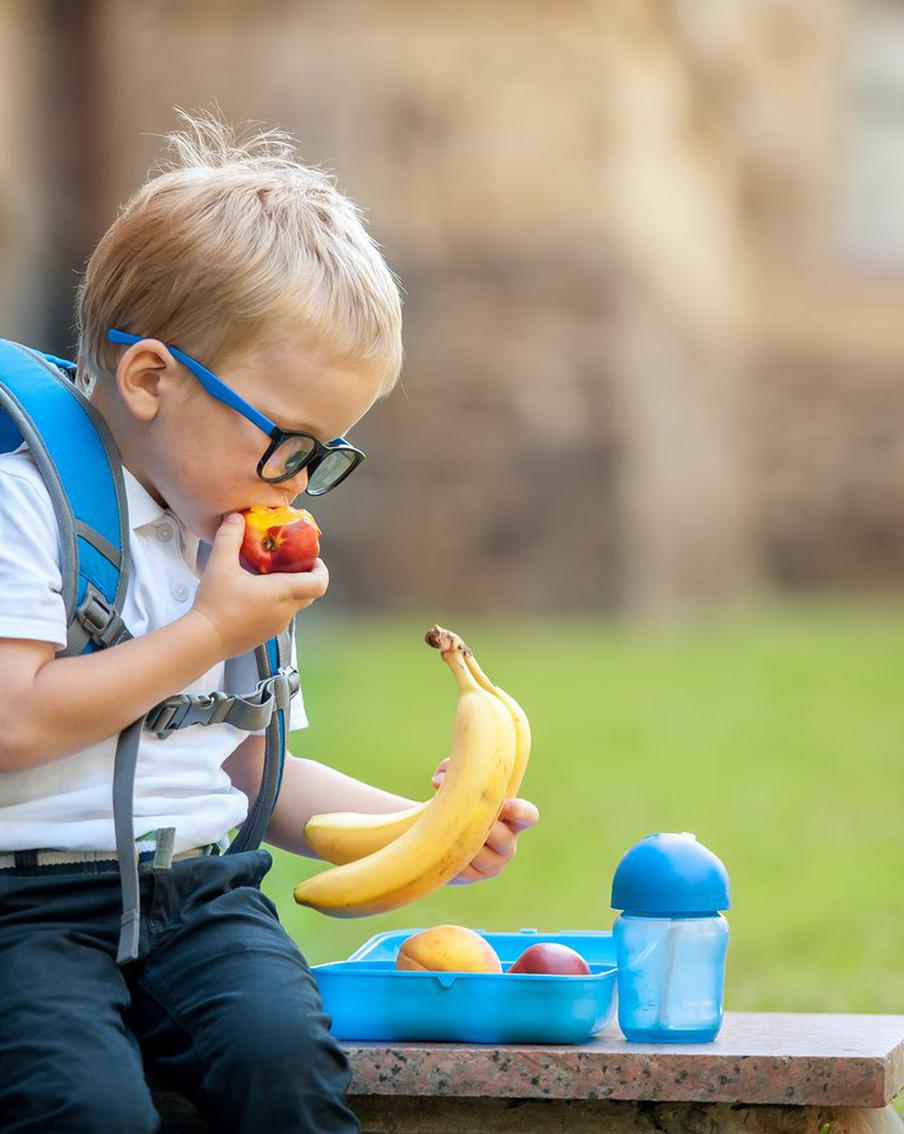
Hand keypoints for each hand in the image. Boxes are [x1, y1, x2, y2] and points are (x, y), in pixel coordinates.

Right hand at [192, 513, 328, 657]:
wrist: (204, 639)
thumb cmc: (216, 604)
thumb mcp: (221, 564)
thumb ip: (229, 537)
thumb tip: (236, 518)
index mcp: (282, 592)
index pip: (319, 583)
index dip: (321, 570)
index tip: (313, 559)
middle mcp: (285, 611)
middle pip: (309, 594)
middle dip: (306, 577)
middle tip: (291, 564)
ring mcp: (277, 626)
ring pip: (294, 606)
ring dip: (290, 591)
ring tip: (271, 577)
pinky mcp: (265, 635)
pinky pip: (280, 616)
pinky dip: (277, 604)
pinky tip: (255, 596)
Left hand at [431, 758, 539, 884]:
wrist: (440, 834)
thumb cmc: (456, 801)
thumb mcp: (456, 781)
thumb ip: (451, 770)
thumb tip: (439, 781)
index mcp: (513, 818)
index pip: (529, 816)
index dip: (519, 812)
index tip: (504, 804)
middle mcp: (508, 843)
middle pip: (502, 838)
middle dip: (481, 826)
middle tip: (462, 816)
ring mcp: (492, 864)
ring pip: (481, 855)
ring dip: (463, 842)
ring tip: (446, 829)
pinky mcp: (472, 877)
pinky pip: (463, 868)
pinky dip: (451, 855)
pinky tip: (441, 846)